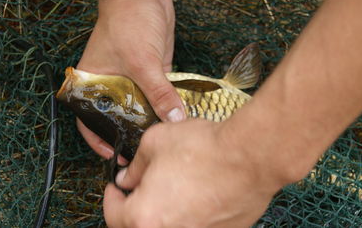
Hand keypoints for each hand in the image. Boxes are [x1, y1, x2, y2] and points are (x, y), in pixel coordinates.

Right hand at [77, 0, 184, 159]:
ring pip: (140, 107)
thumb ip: (159, 94)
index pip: (91, 121)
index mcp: (93, 84)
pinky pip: (156, 93)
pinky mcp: (151, 71)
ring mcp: (132, 78)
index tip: (117, 157)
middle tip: (144, 153)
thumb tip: (174, 119)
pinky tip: (174, 118)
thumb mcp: (143, 63)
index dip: (101, 141)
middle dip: (131, 134)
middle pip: (119, 116)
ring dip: (150, 120)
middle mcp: (111, 84)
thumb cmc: (128, 23)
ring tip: (160, 140)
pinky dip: (164, 104)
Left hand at [103, 120, 281, 226]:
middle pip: (140, 224)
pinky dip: (192, 213)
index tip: (117, 187)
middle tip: (142, 189)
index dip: (112, 197)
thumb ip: (135, 165)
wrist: (250, 156)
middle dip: (137, 206)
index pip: (114, 214)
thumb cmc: (205, 149)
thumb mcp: (154, 142)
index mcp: (144, 216)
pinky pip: (197, 224)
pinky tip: (199, 193)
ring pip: (171, 225)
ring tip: (175, 186)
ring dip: (166, 210)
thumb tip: (129, 177)